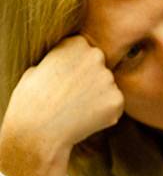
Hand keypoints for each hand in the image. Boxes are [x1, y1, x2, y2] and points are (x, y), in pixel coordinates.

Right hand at [0, 36, 124, 175]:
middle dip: (90, 79)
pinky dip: (104, 112)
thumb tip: (67, 63)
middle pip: (99, 67)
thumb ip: (58, 61)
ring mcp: (108, 78)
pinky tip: (85, 119)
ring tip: (75, 110)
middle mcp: (96, 56)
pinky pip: (114, 104)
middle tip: (71, 96)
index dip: (74, 67)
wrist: (37, 131)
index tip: (64, 79)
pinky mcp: (117, 99)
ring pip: (107, 87)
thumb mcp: (36, 70)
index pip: (84, 51)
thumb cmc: (30, 102)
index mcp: (75, 44)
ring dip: (97, 97)